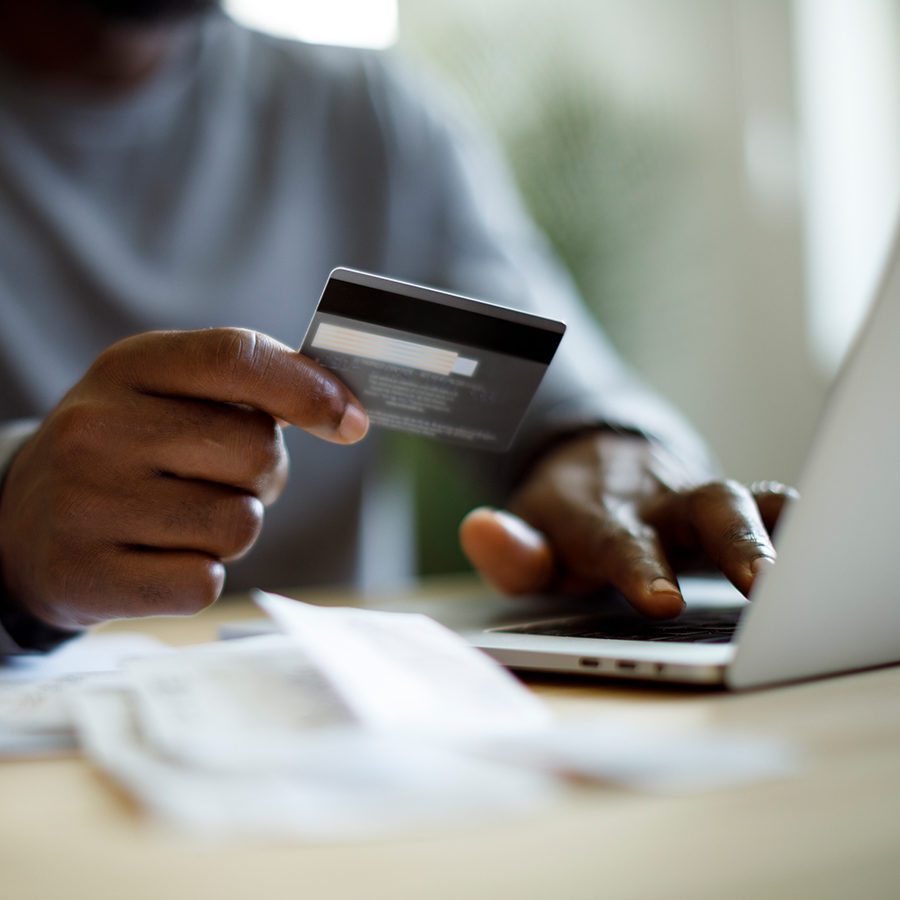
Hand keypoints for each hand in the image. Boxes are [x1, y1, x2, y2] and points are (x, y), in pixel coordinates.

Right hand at [0, 329, 368, 629]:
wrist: (26, 523)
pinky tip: (161, 558)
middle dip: (264, 474)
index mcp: (129, 367)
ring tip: (184, 519)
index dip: (309, 389)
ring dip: (232, 529)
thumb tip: (346, 414)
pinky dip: (201, 575)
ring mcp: (85, 503)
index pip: (237, 358)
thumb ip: (250, 387)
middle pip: (255, 450)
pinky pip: (204, 581)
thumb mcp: (168, 394)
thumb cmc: (130, 451)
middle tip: (228, 479)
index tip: (351, 421)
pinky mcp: (87, 575)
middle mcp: (97, 428)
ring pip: (238, 524)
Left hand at [459, 432, 796, 616]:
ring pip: (742, 500)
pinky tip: (815, 548)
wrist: (591, 464)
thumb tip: (478, 529)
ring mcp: (691, 500)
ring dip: (775, 533)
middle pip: (700, 506)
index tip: (662, 600)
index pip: (616, 539)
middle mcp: (654, 502)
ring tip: (803, 575)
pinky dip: (791, 521)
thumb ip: (510, 548)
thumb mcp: (524, 538)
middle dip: (732, 540)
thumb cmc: (559, 520)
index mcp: (598, 513)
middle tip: (763, 581)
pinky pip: (765, 505)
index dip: (637, 566)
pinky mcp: (721, 503)